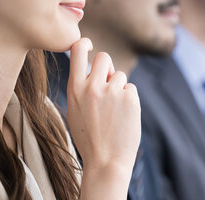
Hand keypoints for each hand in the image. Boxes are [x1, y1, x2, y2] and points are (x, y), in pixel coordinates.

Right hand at [66, 38, 140, 175]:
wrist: (106, 160)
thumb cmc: (90, 136)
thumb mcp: (75, 110)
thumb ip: (82, 87)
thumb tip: (93, 67)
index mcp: (74, 89)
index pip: (77, 50)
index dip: (84, 43)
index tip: (89, 44)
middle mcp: (92, 86)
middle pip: (104, 57)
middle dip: (107, 67)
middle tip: (108, 83)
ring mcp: (112, 92)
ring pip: (119, 75)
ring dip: (119, 88)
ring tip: (113, 111)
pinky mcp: (130, 98)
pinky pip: (130, 88)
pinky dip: (129, 99)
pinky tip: (123, 116)